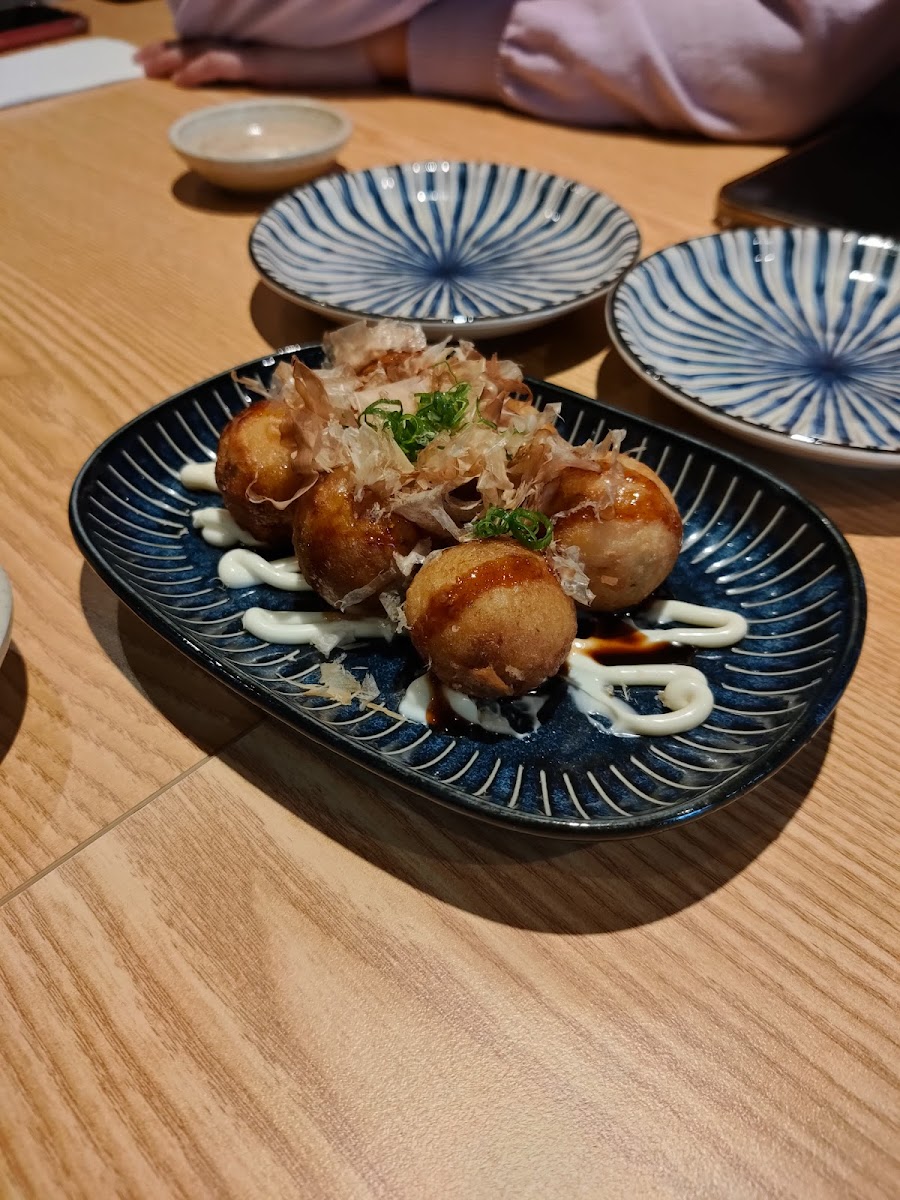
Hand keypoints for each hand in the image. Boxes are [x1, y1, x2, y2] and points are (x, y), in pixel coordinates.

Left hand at [135, 41, 319, 87]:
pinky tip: (180, 79)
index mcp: (252, 50)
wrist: (363, 51)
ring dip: (172, 58)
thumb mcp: (296, 78)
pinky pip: (225, 63)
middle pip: (197, 44)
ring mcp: (256, 53)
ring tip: (146, 67)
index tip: (152, 59)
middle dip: (164, 51)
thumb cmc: (336, 68)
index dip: (177, 50)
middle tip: (136, 61)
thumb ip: (270, 79)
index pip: (207, 46)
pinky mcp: (265, 64)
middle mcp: (249, 47)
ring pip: (203, 51)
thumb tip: (249, 103)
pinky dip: (199, 69)